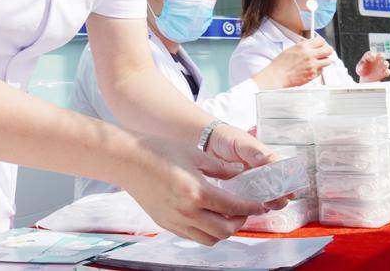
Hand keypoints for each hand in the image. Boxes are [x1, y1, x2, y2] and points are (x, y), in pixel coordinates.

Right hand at [122, 134, 270, 245]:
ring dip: (223, 230)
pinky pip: (193, 236)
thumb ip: (220, 168)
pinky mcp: (166, 225)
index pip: (233, 207)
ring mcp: (175, 221)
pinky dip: (206, 231)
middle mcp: (187, 212)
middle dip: (240, 221)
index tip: (261, 205)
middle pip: (224, 230)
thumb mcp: (195, 154)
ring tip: (227, 214)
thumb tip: (240, 174)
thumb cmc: (159, 150)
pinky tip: (207, 216)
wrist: (127, 160)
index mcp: (197, 192)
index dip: (251, 208)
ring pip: (209, 239)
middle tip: (245, 210)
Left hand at [207, 123, 289, 209]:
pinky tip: (253, 208)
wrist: (209, 143)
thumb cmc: (228, 139)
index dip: (290, 183)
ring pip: (269, 197)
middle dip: (281, 197)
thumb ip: (253, 151)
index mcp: (268, 159)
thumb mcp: (240, 142)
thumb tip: (266, 159)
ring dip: (271, 203)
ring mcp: (254, 183)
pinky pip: (253, 202)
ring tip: (266, 205)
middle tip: (277, 200)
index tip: (290, 192)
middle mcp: (265, 172)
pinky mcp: (243, 192)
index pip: (285, 172)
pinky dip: (255, 206)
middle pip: (280, 189)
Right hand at [255, 36, 334, 88]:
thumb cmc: (281, 64)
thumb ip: (303, 46)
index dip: (321, 43)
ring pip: (328, 61)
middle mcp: (309, 54)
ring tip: (318, 62)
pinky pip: (322, 71)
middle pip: (329, 50)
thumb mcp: (291, 49)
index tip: (320, 45)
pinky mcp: (313, 74)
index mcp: (303, 46)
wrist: (277, 76)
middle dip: (327, 51)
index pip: (321, 41)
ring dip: (324, 61)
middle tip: (323, 53)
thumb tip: (310, 45)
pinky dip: (318, 70)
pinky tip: (312, 69)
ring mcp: (312, 65)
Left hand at [356, 51, 389, 81]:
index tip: (371, 59)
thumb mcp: (359, 69)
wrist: (366, 78)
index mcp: (369, 56)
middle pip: (381, 55)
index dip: (371, 55)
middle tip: (381, 57)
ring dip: (385, 64)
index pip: (371, 54)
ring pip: (386, 63)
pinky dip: (386, 72)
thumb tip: (362, 66)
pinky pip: (387, 72)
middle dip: (382, 56)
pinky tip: (384, 73)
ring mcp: (381, 66)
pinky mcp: (384, 72)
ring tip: (383, 65)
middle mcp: (377, 59)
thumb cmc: (362, 71)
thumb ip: (360, 67)